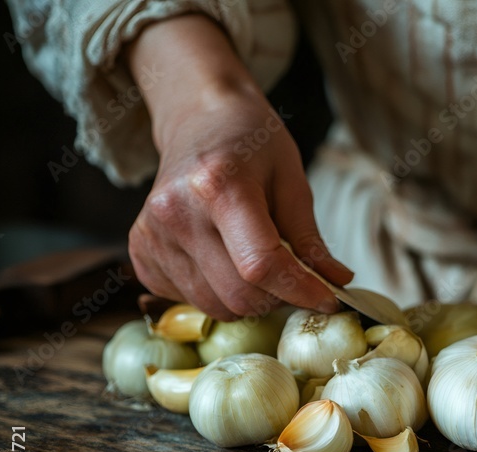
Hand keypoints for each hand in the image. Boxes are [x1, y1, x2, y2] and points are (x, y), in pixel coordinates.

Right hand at [126, 15, 351, 319]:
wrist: (198, 120)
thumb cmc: (251, 144)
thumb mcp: (292, 179)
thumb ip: (310, 238)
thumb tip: (337, 283)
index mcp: (218, 186)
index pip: (262, 265)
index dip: (301, 291)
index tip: (329, 300)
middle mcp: (176, 212)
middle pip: (239, 295)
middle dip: (277, 298)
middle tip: (295, 279)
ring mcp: (152, 234)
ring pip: (215, 306)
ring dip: (248, 299)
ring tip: (258, 263)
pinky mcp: (139, 251)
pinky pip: (188, 299)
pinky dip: (217, 293)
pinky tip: (223, 259)